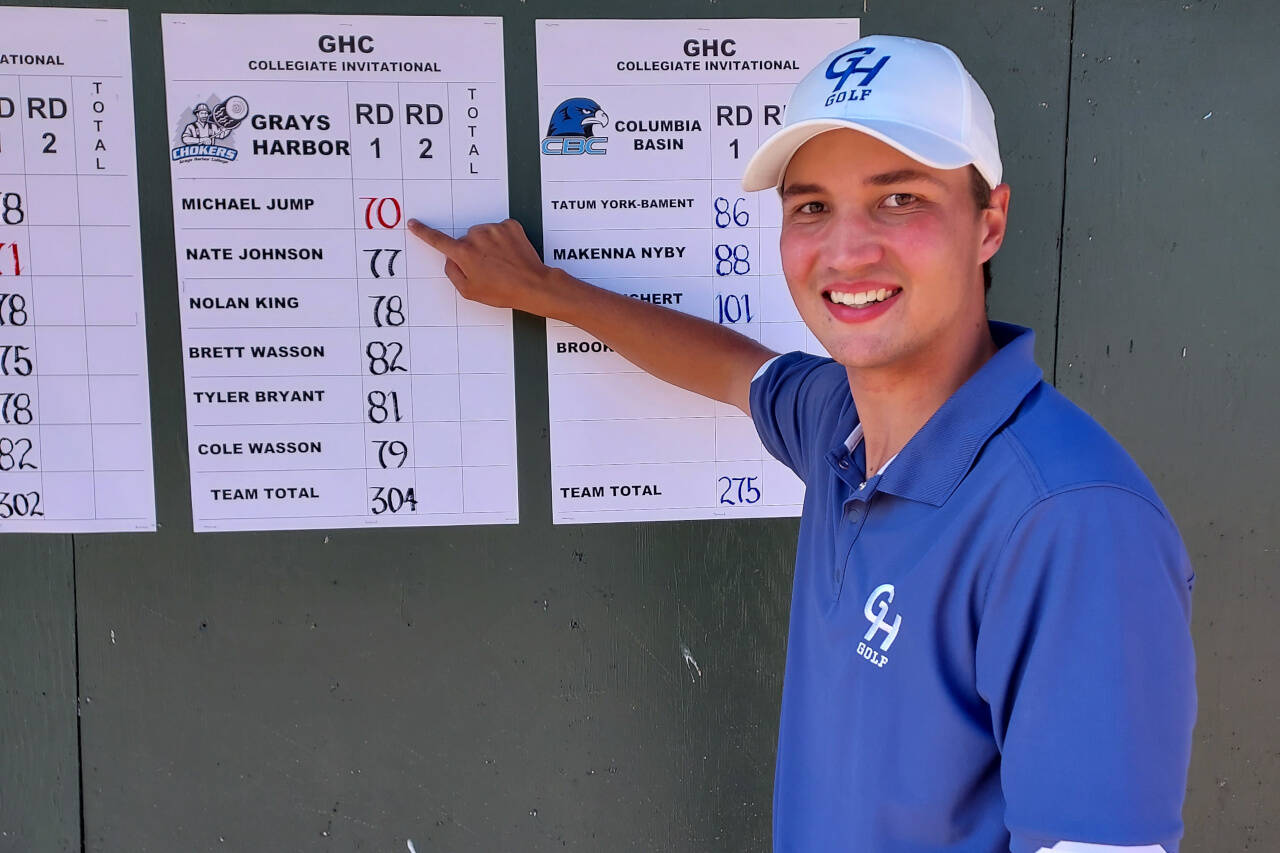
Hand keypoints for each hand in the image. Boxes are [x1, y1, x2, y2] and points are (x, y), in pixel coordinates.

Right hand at [407, 218, 558, 315]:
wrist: (532, 284)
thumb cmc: (502, 291)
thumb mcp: (469, 291)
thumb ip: (453, 273)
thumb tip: (450, 259)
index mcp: (463, 253)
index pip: (437, 240)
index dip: (424, 232)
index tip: (414, 224)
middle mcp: (476, 237)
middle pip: (465, 240)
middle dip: (471, 251)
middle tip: (487, 269)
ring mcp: (494, 229)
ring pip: (482, 234)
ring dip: (488, 245)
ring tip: (501, 263)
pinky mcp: (510, 225)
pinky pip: (499, 230)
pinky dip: (502, 240)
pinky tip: (509, 254)